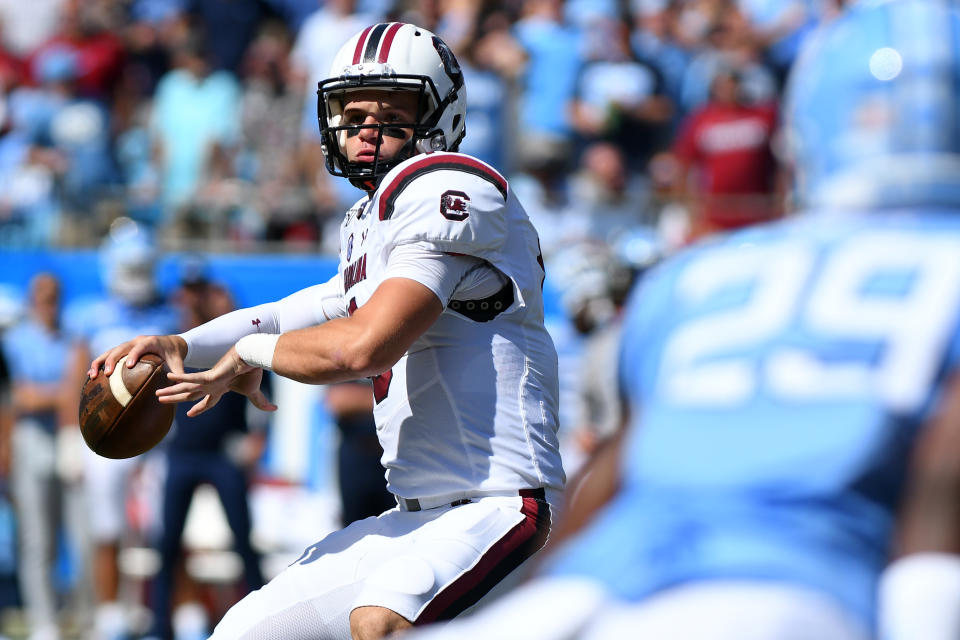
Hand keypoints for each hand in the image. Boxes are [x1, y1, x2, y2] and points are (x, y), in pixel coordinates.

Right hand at [87, 334, 186, 378]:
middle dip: (112, 360)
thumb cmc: (175, 355)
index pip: (141, 347)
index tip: (129, 366)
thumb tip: (178, 390)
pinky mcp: (123, 350)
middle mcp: (137, 341)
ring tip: (92, 376)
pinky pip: (108, 355)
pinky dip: (99, 364)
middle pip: (121, 348)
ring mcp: (128, 344)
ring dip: (100, 362)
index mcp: (151, 341)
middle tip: (107, 374)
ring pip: (110, 351)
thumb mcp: (179, 363)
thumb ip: (179, 374)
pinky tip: (91, 376)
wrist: (172, 343)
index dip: (134, 355)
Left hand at [157, 346, 277, 416]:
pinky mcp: (210, 375)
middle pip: (190, 394)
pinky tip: (168, 376)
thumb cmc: (252, 371)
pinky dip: (181, 378)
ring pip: (187, 389)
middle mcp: (212, 384)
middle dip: (175, 398)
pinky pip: (193, 378)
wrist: (253, 356)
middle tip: (160, 400)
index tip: (189, 414)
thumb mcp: (254, 391)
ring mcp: (209, 380)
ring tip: (157, 395)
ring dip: (171, 392)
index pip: (207, 402)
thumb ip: (260, 402)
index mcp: (220, 388)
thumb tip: (275, 409)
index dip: (198, 408)